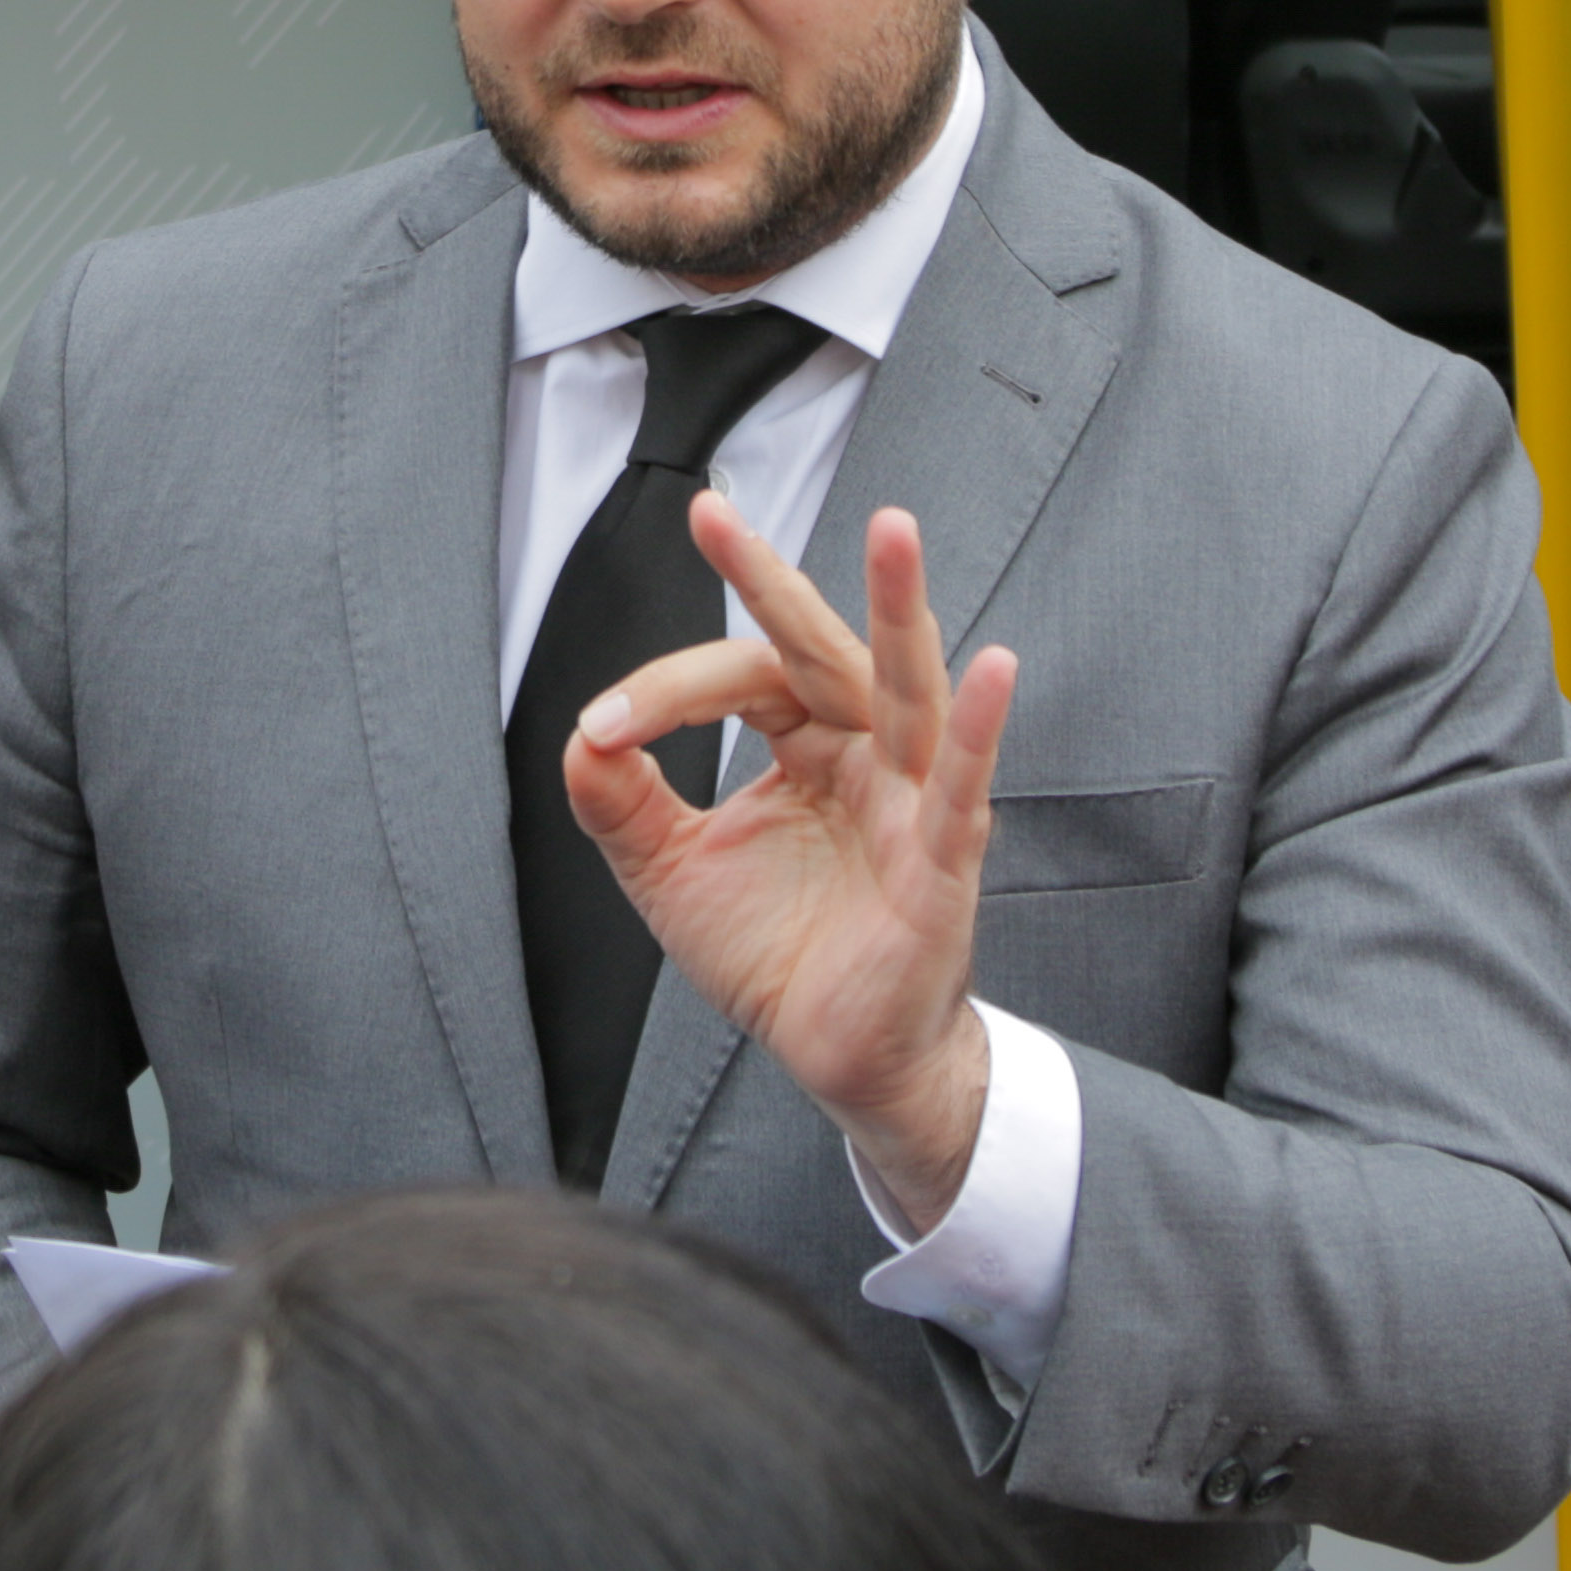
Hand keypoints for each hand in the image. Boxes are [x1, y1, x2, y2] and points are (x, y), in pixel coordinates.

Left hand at [564, 494, 1011, 1225]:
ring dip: (901, 606)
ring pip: (907, 685)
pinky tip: (992, 669)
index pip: (742, 677)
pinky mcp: (944, 859)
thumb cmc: (778, 956)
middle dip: (768, 578)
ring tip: (893, 529)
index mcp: (806, 743)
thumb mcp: (673, 872)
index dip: (668, 690)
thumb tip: (579, 738)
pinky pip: (964, 786)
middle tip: (715, 512)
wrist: (837, 1059)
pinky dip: (977, 728)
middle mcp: (865, 753)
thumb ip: (622, 804)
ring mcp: (912, 799)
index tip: (605, 725)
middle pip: (818, 648)